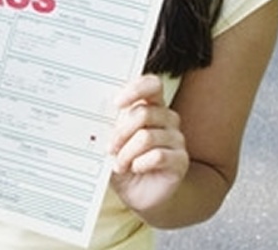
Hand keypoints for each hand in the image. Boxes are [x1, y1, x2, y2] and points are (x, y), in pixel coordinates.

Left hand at [109, 74, 188, 213]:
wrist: (138, 193)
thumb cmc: (125, 162)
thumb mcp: (113, 141)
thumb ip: (110, 125)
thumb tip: (97, 114)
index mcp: (152, 105)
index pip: (152, 84)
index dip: (136, 89)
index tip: (117, 103)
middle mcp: (167, 118)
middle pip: (144, 113)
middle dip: (121, 132)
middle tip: (110, 148)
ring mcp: (176, 138)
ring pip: (147, 137)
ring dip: (127, 153)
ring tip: (120, 164)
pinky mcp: (181, 159)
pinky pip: (158, 155)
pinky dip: (140, 163)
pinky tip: (136, 168)